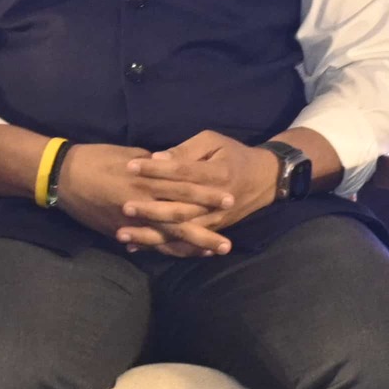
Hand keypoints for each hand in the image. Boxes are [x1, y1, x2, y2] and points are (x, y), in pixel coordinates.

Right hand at [51, 142, 236, 257]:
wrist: (63, 176)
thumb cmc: (98, 158)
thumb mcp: (131, 155)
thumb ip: (156, 166)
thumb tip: (176, 168)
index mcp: (146, 179)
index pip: (183, 188)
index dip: (207, 196)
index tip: (229, 200)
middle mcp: (141, 202)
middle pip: (180, 218)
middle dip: (206, 228)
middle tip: (229, 240)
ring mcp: (131, 221)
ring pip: (166, 237)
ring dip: (191, 246)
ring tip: (214, 252)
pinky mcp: (120, 231)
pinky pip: (148, 243)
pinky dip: (166, 249)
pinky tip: (183, 254)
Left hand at [114, 130, 285, 249]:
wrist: (266, 179)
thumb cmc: (234, 154)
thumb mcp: (213, 141)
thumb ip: (186, 151)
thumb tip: (157, 158)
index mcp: (217, 173)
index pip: (182, 172)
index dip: (156, 170)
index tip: (130, 167)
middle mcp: (216, 201)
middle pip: (179, 207)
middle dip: (150, 208)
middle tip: (123, 206)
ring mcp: (214, 219)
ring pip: (180, 230)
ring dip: (151, 234)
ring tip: (123, 234)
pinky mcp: (211, 230)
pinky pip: (185, 242)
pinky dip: (161, 246)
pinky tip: (138, 247)